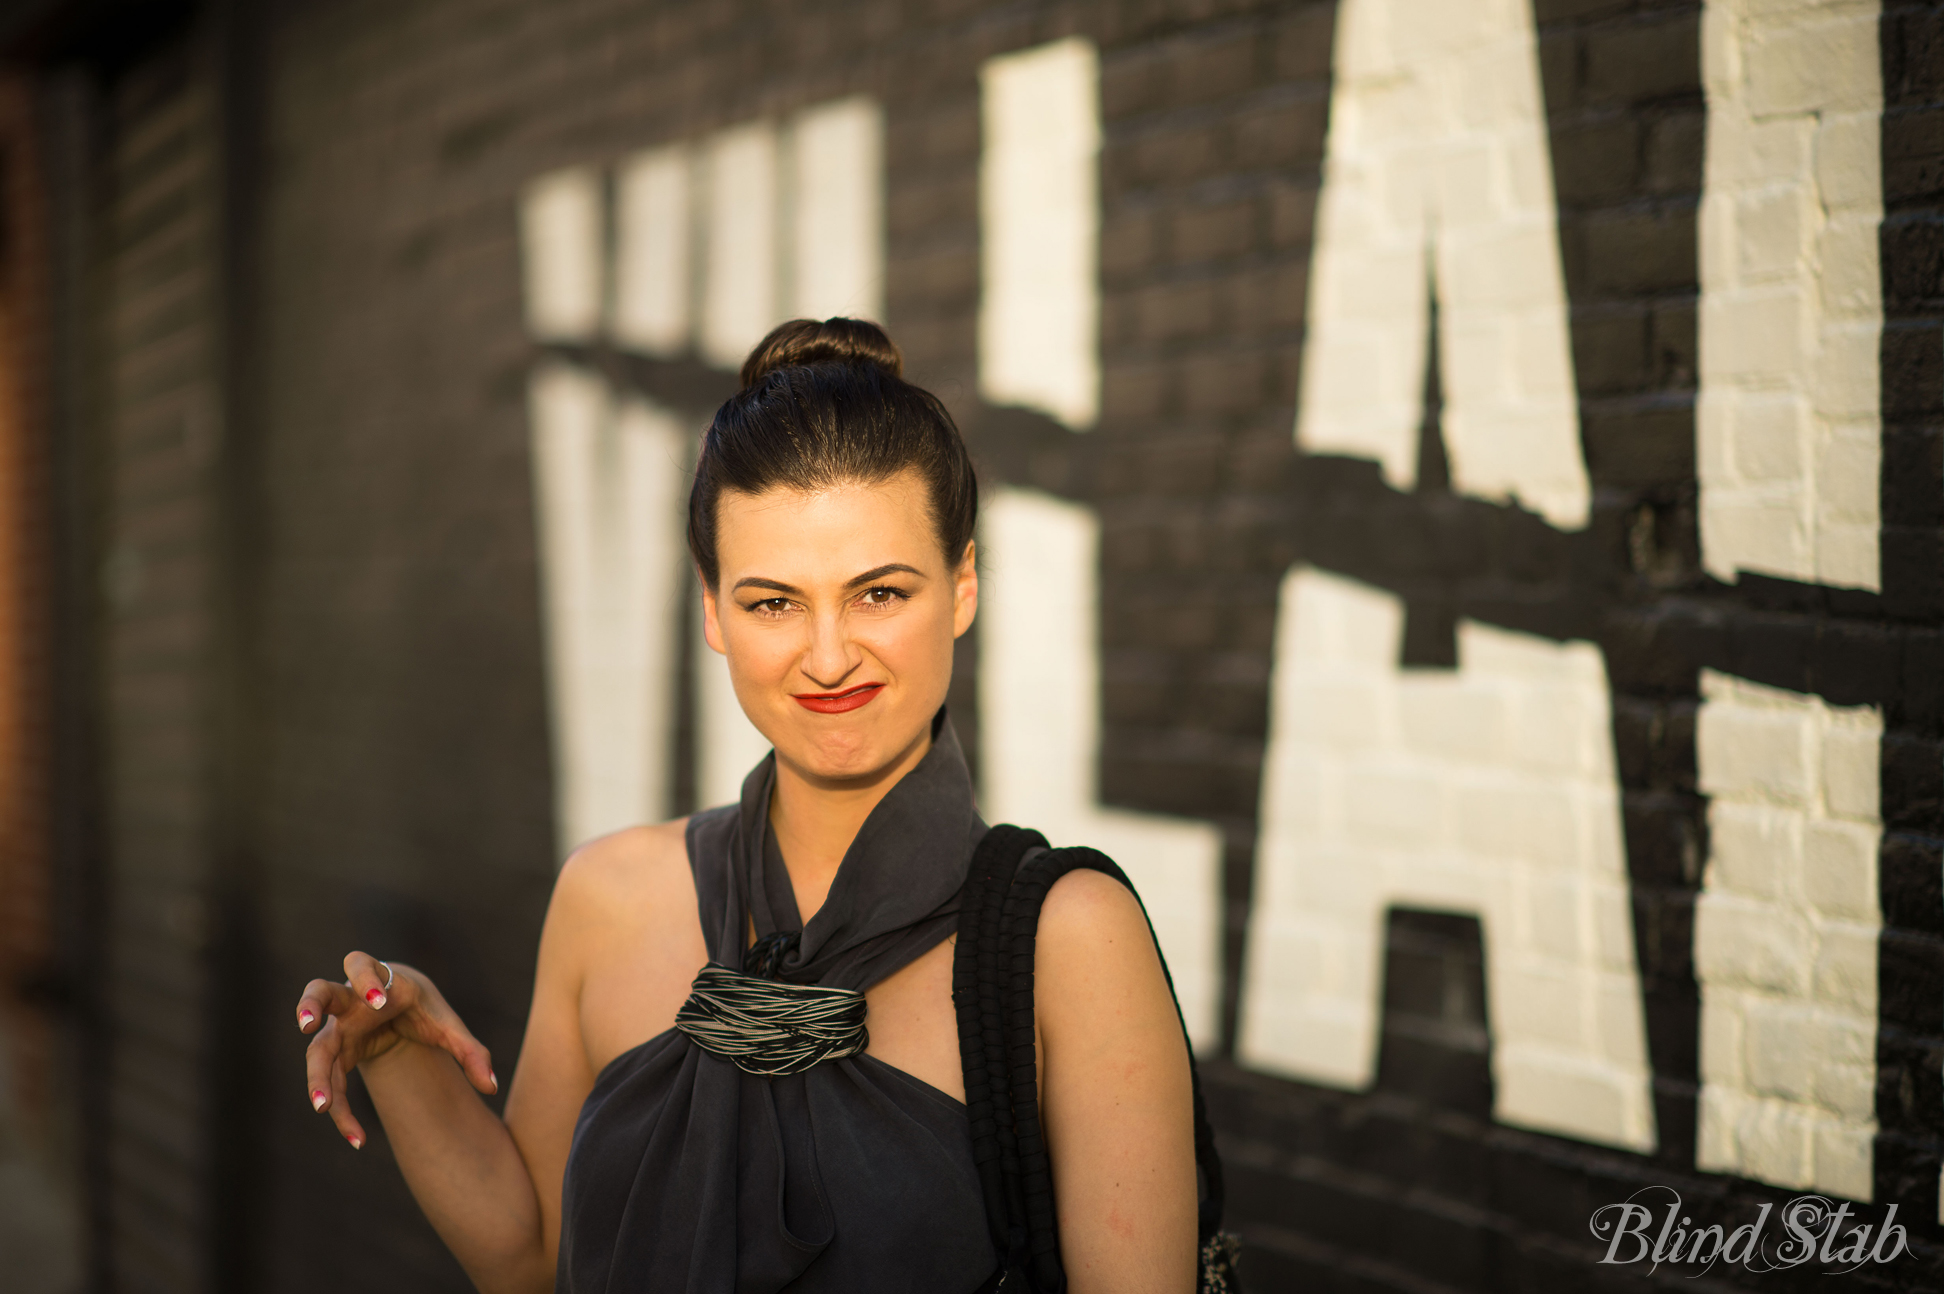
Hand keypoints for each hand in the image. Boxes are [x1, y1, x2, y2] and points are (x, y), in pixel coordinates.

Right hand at [295, 952, 497, 1147]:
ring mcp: (337, 1030)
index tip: (378, 1001)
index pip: (361, 967)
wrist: (399, 1011)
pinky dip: (341, 1111)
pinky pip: (331, 1083)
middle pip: (319, 992)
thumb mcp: (448, 1026)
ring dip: (315, 1075)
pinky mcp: (336, 1056)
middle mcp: (348, 1002)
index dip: (365, 980)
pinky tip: (357, 1139)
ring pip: (316, 1048)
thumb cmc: (422, 1009)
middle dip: (310, 1005)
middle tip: (308, 1025)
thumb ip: (470, 1051)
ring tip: (321, 1106)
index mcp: (378, 981)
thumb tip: (492, 1086)